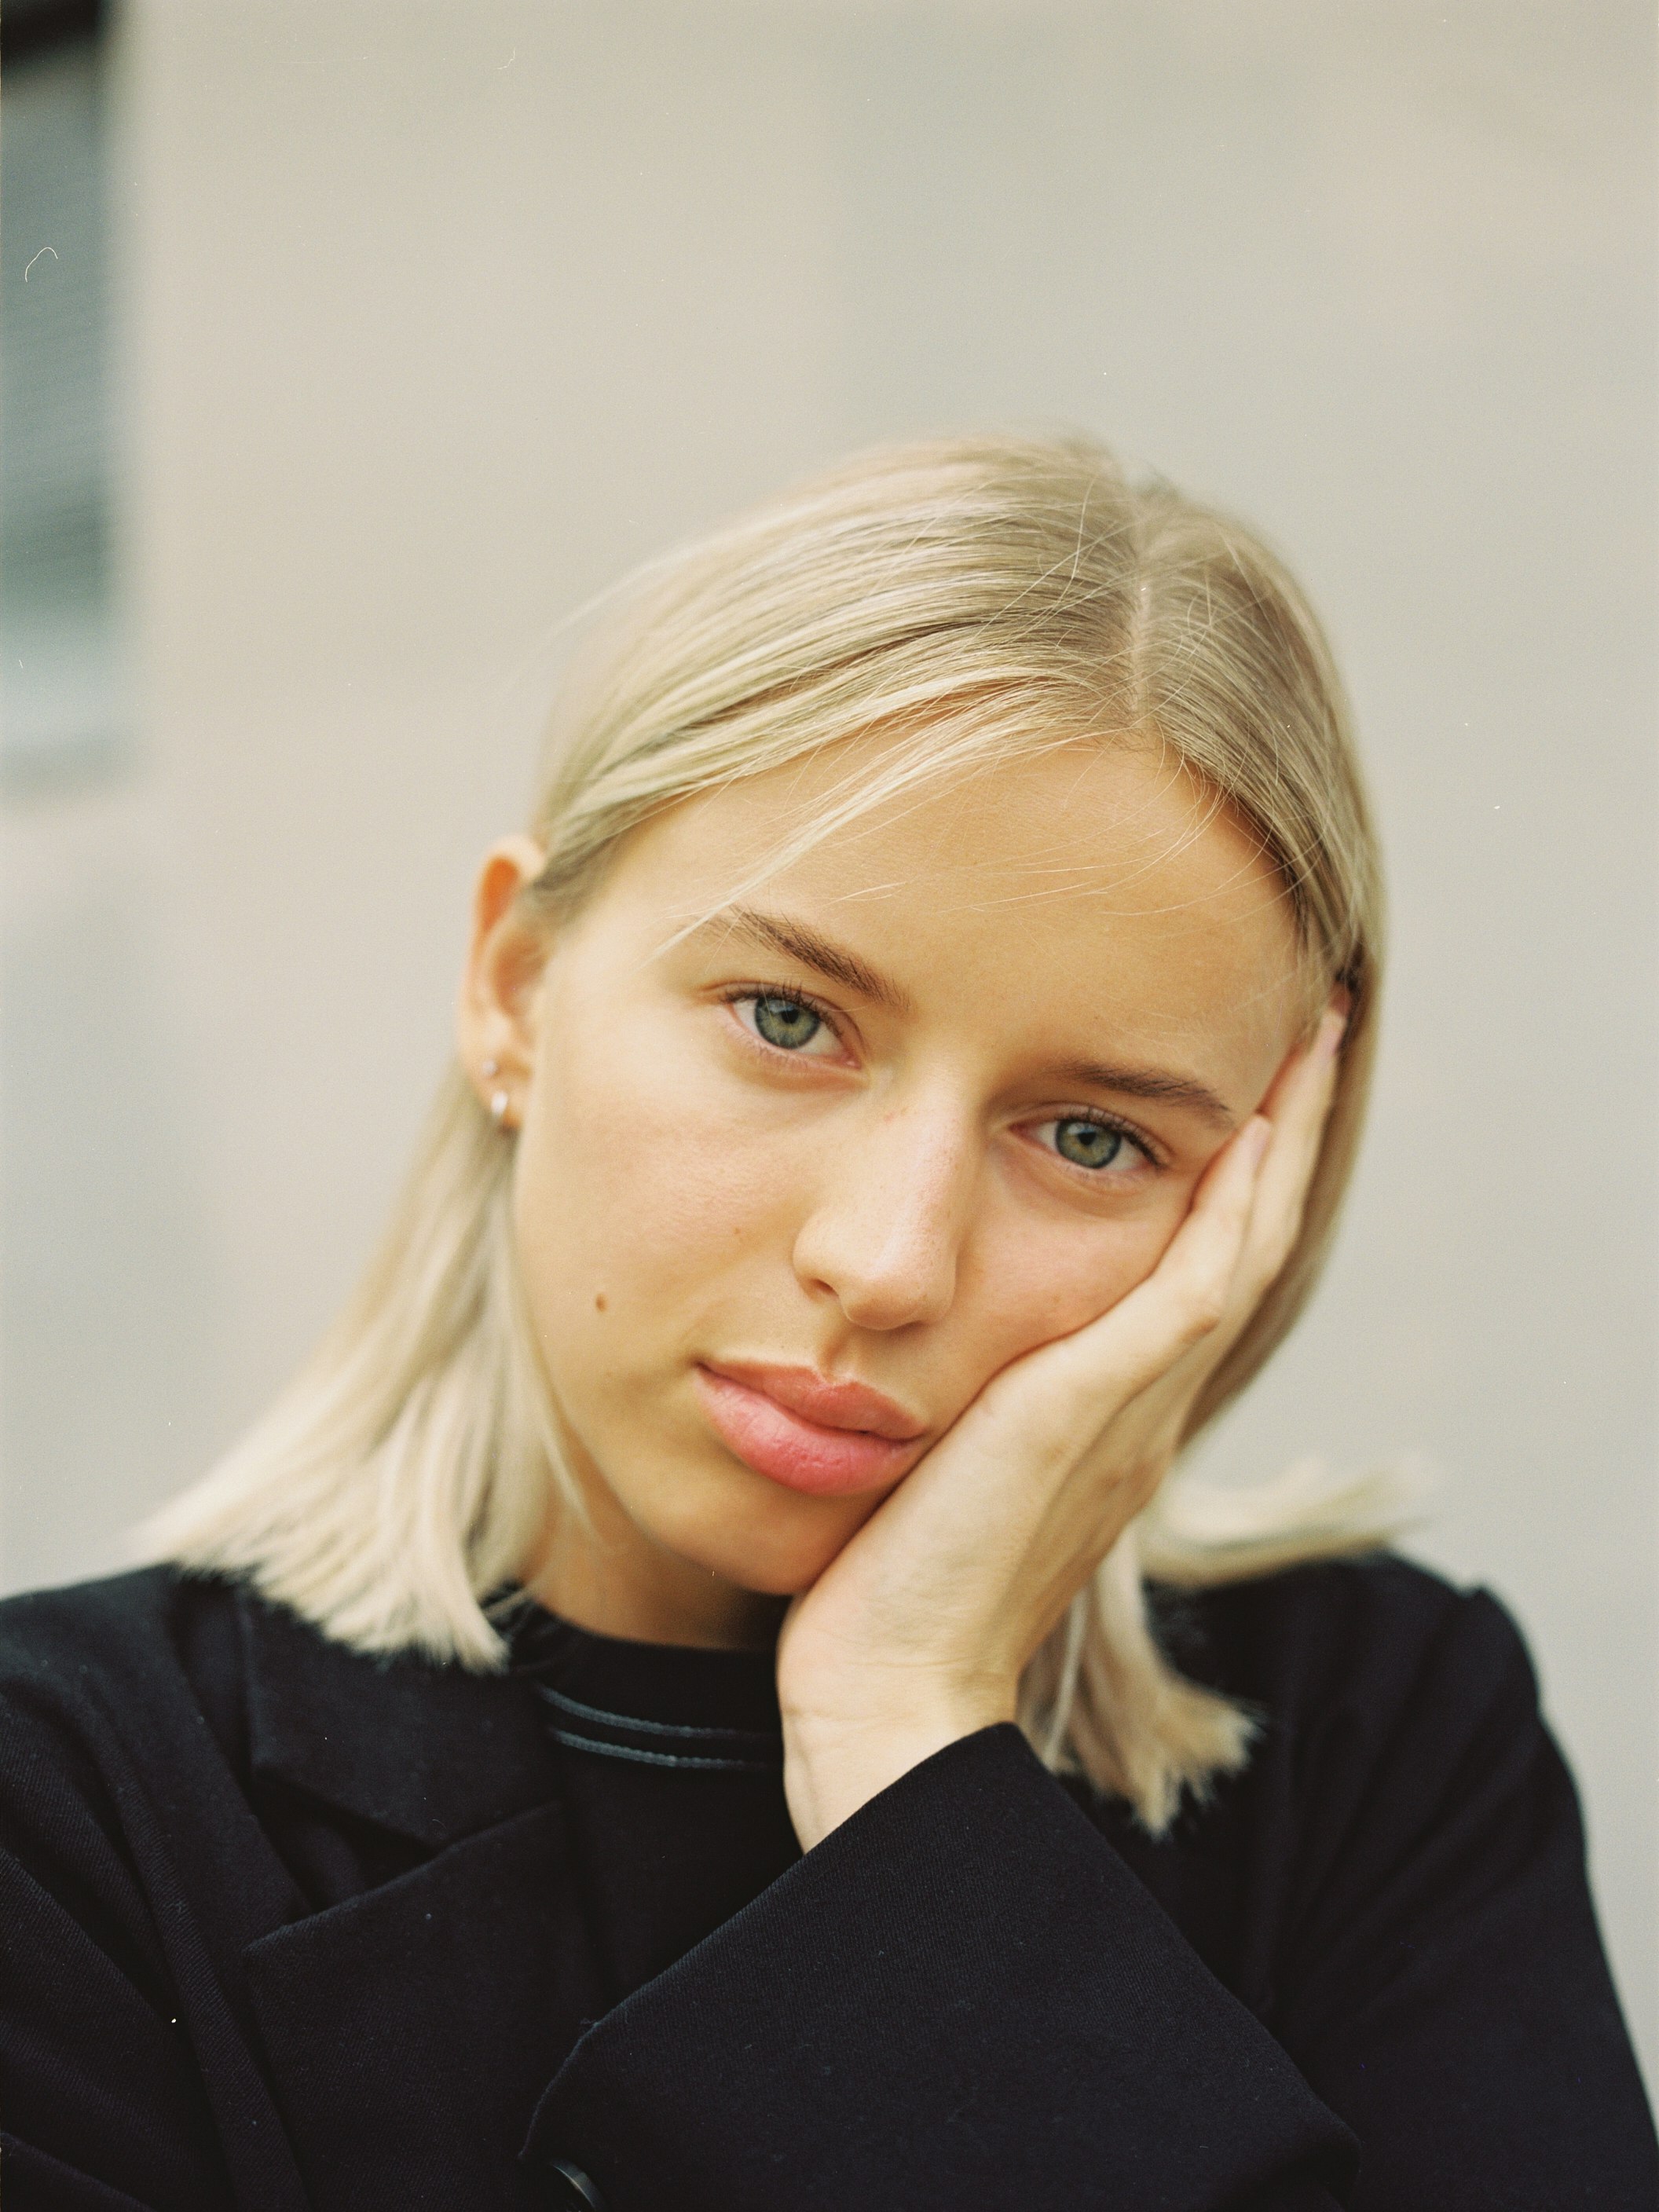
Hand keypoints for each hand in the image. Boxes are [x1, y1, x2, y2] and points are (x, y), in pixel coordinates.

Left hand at [775, 1005, 1347, 1848]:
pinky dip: (1227, 1209)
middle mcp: (1141, 1414)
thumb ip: (963, 1412)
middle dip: (1281, 1136)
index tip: (1250, 1095)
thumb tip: (917, 1353)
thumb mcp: (939, 1473)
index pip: (1197, 1275)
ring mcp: (1127, 1415)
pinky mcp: (1086, 1414)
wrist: (885, 1696)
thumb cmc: (886, 1593)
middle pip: (1243, 1245)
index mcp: (1111, 1424)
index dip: (1237, 1184)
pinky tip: (1245, 1133)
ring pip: (1236, 1250)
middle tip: (1310, 1034)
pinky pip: (1189, 1289)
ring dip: (1277, 1143)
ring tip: (1305, 1045)